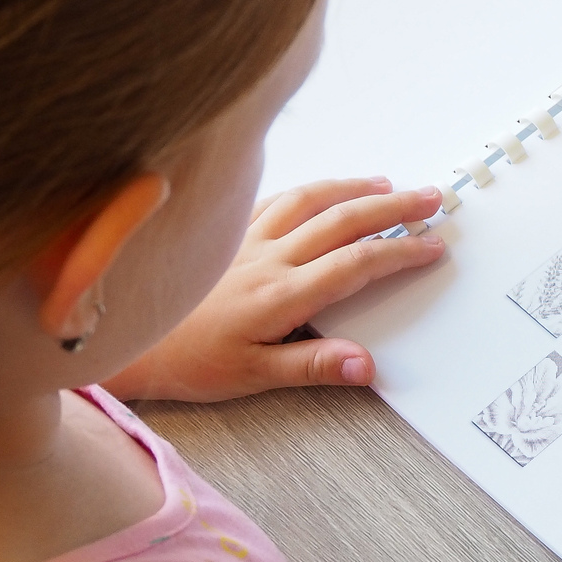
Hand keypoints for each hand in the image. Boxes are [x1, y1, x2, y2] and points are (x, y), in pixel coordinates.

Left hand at [106, 177, 443, 402]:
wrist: (129, 342)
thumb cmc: (190, 363)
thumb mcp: (254, 377)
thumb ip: (313, 366)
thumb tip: (367, 365)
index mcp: (281, 295)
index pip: (356, 265)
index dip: (399, 253)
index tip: (432, 246)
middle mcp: (267, 258)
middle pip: (343, 220)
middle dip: (392, 207)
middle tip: (431, 199)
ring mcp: (246, 239)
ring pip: (309, 200)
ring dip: (353, 189)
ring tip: (387, 185)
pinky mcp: (227, 233)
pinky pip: (274, 199)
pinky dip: (307, 189)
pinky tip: (322, 190)